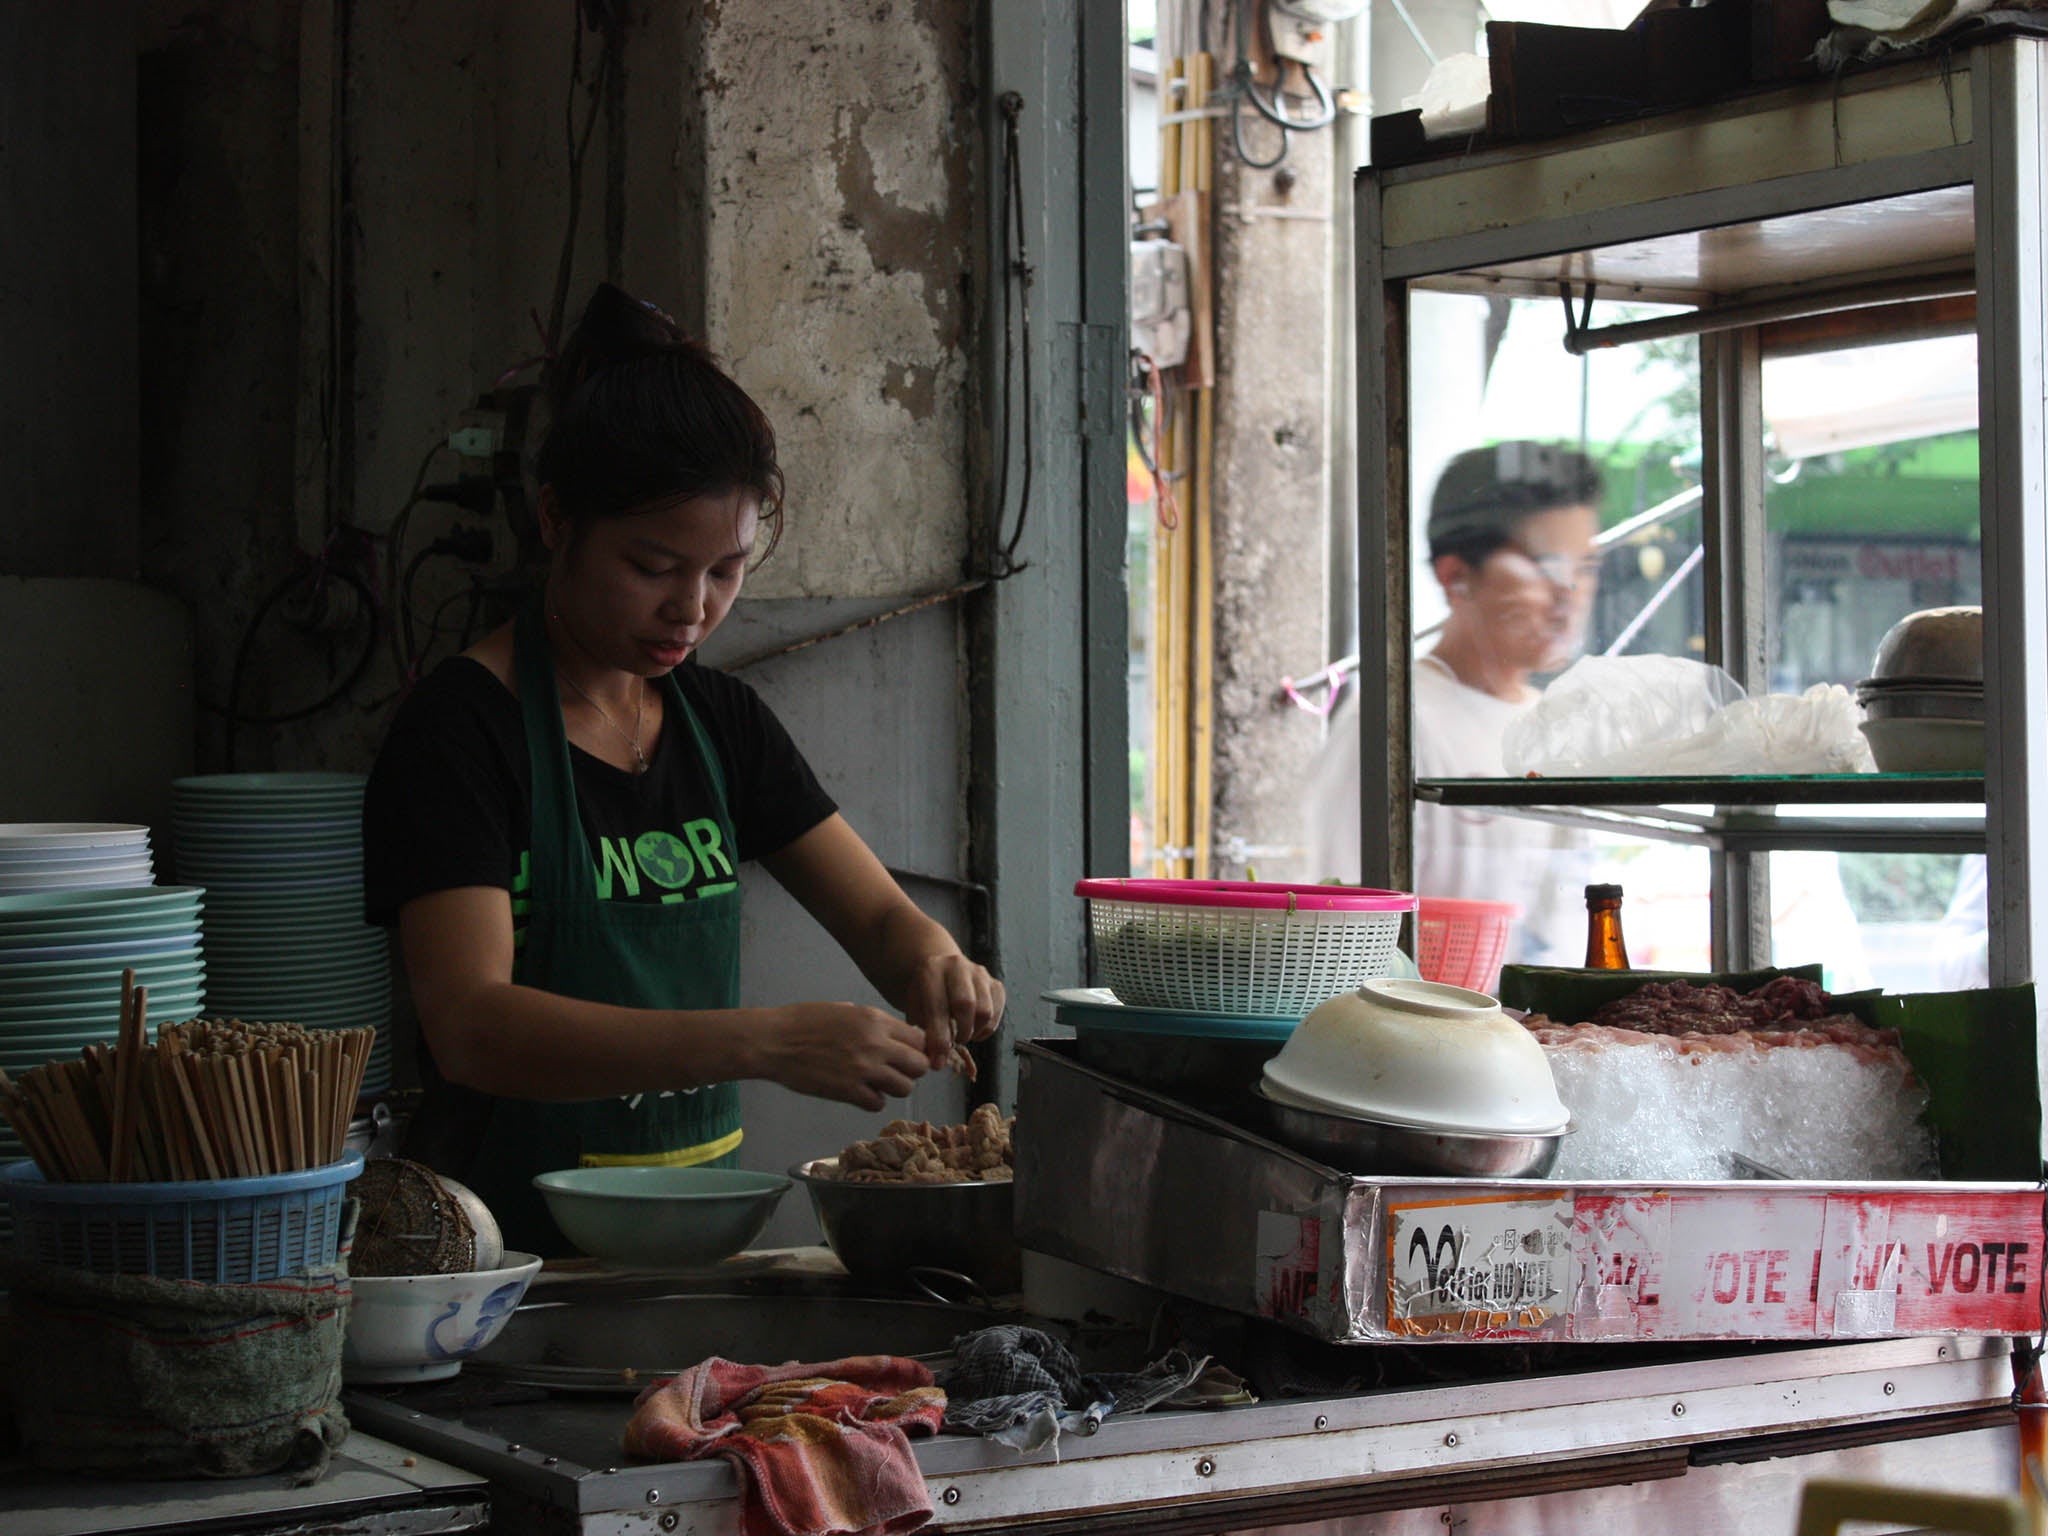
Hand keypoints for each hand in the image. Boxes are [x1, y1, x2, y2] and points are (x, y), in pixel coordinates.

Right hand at [755, 1003, 931, 1111]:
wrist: (774, 1041)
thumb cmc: (802, 1021)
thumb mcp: (842, 1009)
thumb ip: (869, 1021)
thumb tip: (885, 1030)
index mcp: (875, 1020)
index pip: (920, 1039)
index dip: (916, 1049)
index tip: (906, 1054)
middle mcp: (876, 1044)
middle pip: (919, 1065)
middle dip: (911, 1070)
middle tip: (895, 1071)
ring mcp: (864, 1069)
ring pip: (904, 1088)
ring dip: (893, 1088)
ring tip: (876, 1084)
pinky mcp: (848, 1091)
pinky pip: (878, 1103)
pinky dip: (872, 1101)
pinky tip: (860, 1093)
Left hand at [905, 953, 1005, 1070]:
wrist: (939, 969)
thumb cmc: (925, 995)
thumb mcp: (916, 1009)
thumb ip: (924, 1032)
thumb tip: (937, 1062)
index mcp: (931, 971)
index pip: (938, 1007)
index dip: (939, 1038)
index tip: (937, 1061)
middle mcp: (957, 966)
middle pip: (966, 1004)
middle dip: (960, 1033)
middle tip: (954, 1045)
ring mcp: (980, 974)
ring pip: (985, 1011)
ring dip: (974, 1031)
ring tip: (962, 1036)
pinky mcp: (995, 984)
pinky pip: (997, 1012)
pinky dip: (987, 1029)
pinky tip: (974, 1030)